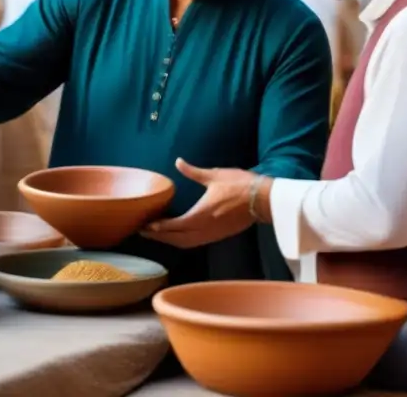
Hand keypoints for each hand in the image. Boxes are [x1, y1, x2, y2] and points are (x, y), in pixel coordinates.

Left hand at [141, 158, 264, 248]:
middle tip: (143, 232)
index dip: (159, 228)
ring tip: (156, 235)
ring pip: (186, 243)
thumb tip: (178, 162)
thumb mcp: (214, 175)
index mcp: (201, 215)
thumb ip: (193, 172)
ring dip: (170, 241)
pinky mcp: (219, 235)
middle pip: (177, 239)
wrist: (263, 199)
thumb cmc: (239, 185)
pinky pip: (196, 243)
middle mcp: (205, 229)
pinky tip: (177, 236)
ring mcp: (213, 235)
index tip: (146, 225)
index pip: (175, 226)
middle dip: (159, 237)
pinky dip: (183, 242)